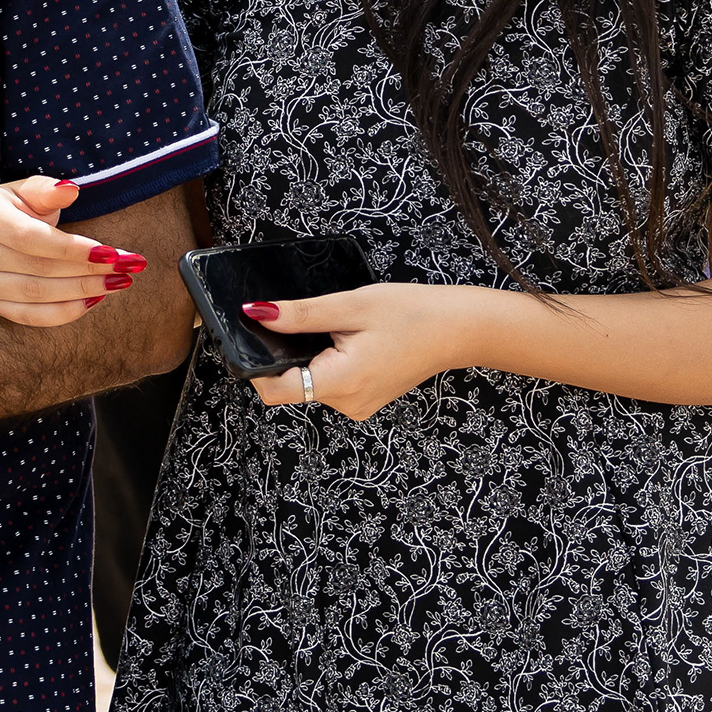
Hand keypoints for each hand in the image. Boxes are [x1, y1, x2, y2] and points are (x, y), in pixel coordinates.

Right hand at [0, 175, 148, 327]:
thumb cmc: (15, 206)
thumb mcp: (28, 190)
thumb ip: (48, 191)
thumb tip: (71, 190)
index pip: (29, 238)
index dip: (71, 249)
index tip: (111, 253)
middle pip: (37, 268)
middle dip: (87, 271)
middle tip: (127, 269)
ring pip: (36, 294)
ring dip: (82, 291)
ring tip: (118, 283)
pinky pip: (29, 316)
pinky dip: (64, 312)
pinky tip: (92, 301)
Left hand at [241, 282, 475, 422]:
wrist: (456, 329)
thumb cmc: (411, 313)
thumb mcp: (350, 305)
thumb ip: (301, 314)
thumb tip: (257, 314)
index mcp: (341, 382)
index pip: (275, 391)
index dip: (256, 365)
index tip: (255, 335)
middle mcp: (347, 404)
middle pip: (291, 386)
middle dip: (289, 354)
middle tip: (312, 321)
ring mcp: (357, 406)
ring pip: (310, 383)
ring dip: (311, 357)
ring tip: (340, 330)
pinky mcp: (365, 400)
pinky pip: (330, 384)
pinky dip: (329, 363)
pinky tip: (351, 341)